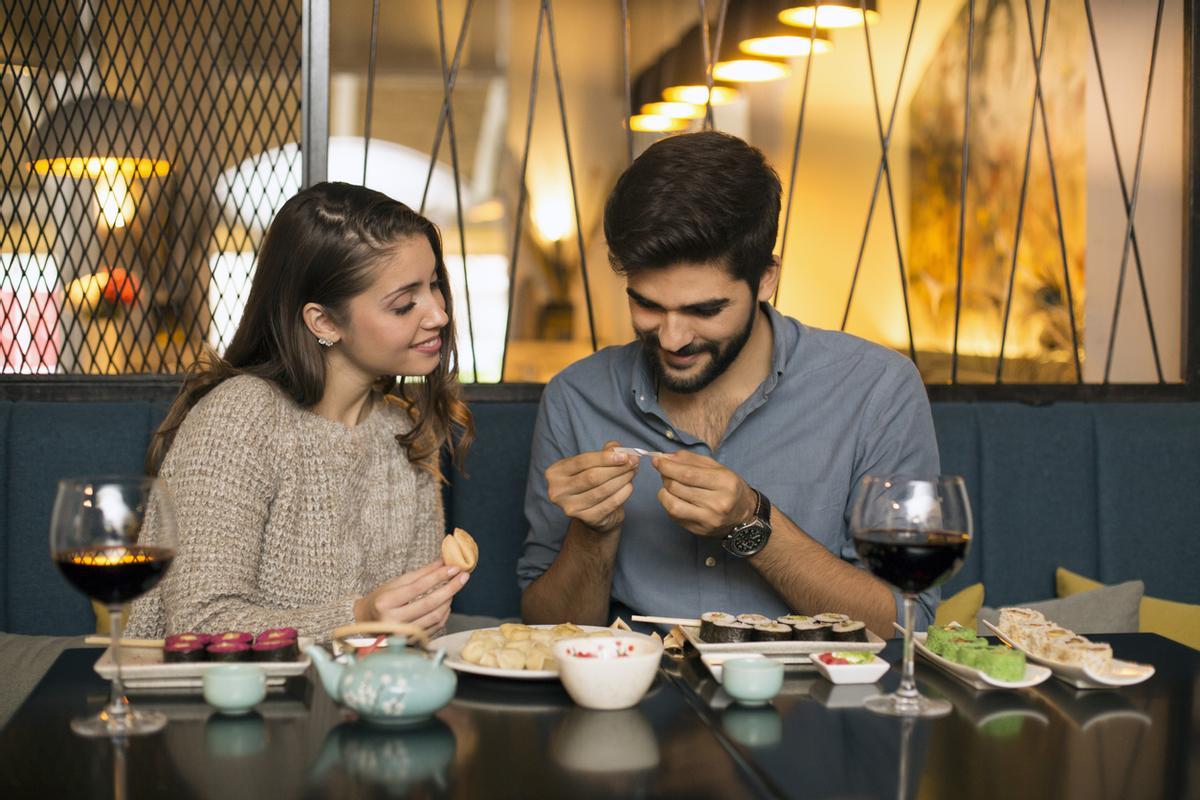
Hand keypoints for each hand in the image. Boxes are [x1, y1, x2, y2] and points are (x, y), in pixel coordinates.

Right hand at [355, 559, 469, 633]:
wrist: (368, 622)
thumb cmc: (382, 599)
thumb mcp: (396, 583)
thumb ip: (421, 573)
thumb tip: (443, 562)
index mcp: (385, 602)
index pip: (418, 587)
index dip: (438, 577)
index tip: (454, 567)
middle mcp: (393, 621)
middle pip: (430, 603)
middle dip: (450, 588)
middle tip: (463, 576)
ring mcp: (402, 634)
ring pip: (435, 616)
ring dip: (449, 600)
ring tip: (455, 587)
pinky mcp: (411, 641)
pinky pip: (435, 627)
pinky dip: (445, 613)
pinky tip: (448, 602)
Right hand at [545, 440, 639, 533]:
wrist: (593, 512)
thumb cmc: (591, 482)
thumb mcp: (594, 463)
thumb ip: (606, 451)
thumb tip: (618, 449)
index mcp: (555, 473)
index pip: (581, 461)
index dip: (605, 458)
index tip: (624, 455)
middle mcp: (558, 491)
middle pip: (592, 477)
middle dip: (616, 468)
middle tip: (633, 463)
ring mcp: (570, 508)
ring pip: (601, 490)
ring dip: (621, 480)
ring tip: (632, 472)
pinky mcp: (586, 519)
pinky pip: (609, 504)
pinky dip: (622, 494)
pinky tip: (629, 486)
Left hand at [652, 450, 756, 537]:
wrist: (743, 516)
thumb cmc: (729, 487)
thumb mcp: (717, 467)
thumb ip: (691, 460)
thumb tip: (665, 457)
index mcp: (725, 482)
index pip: (688, 474)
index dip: (668, 467)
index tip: (657, 461)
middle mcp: (718, 503)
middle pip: (678, 488)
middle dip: (666, 477)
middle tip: (666, 472)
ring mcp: (708, 519)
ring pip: (673, 505)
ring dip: (664, 492)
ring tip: (669, 486)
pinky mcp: (699, 530)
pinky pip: (675, 516)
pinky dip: (669, 504)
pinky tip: (675, 498)